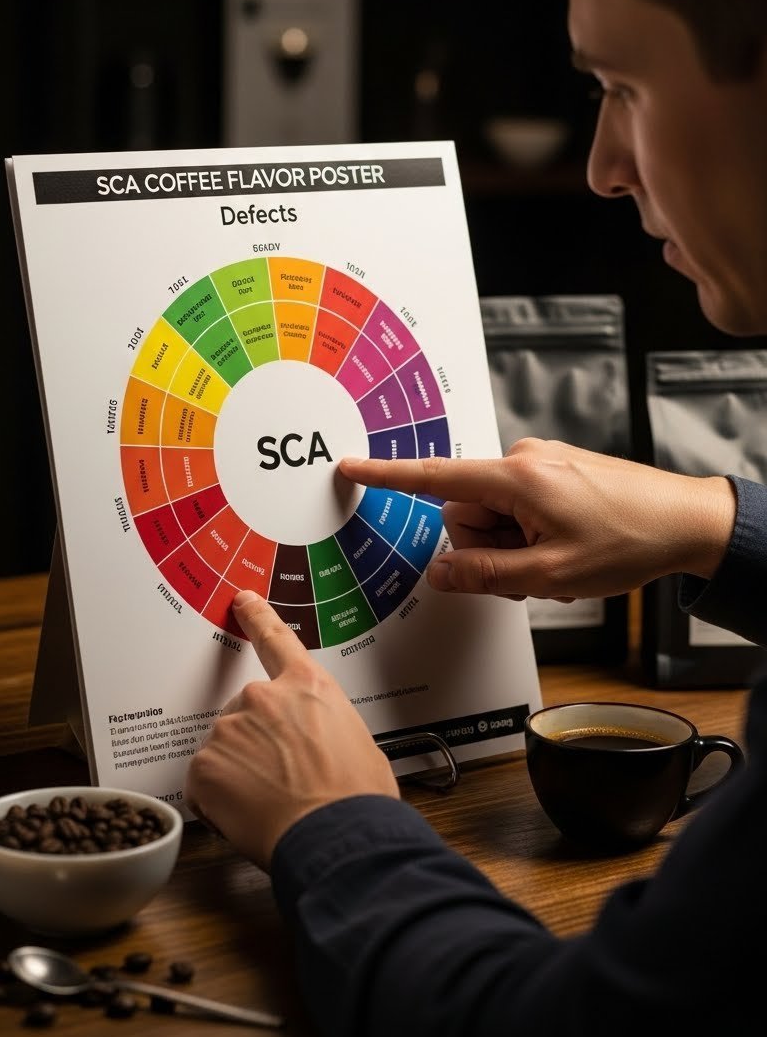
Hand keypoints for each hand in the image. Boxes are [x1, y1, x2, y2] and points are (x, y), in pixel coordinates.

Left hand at [185, 591, 398, 868]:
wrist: (337, 836)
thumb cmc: (357, 798)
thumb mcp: (359, 743)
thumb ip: (326, 725)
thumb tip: (321, 742)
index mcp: (307, 686)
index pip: (276, 639)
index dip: (257, 617)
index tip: (242, 600)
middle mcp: (264, 697)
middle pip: (247, 712)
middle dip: (257, 741)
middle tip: (282, 778)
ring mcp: (230, 728)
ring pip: (225, 747)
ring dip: (239, 770)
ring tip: (271, 800)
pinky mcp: (205, 764)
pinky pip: (205, 780)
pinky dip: (219, 798)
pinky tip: (249, 812)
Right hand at [340, 439, 735, 600]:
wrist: (686, 521)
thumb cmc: (630, 539)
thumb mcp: (550, 575)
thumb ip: (485, 575)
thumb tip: (440, 573)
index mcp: (517, 478)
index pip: (435, 477)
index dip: (387, 476)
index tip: (351, 467)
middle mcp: (524, 461)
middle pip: (466, 512)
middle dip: (487, 548)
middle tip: (531, 570)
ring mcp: (541, 465)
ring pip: (493, 515)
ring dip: (512, 547)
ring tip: (556, 561)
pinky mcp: (554, 473)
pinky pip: (518, 509)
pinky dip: (529, 536)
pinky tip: (565, 550)